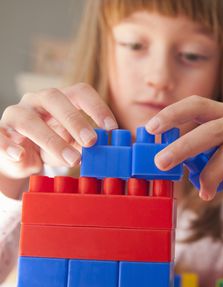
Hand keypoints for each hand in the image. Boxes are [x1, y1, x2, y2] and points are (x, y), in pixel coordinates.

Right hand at [0, 83, 117, 178]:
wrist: (19, 156)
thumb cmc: (52, 143)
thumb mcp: (72, 143)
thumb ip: (86, 143)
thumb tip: (106, 150)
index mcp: (61, 100)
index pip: (80, 92)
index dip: (97, 107)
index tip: (112, 128)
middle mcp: (37, 101)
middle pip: (55, 98)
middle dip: (75, 120)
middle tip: (92, 141)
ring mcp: (16, 114)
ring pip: (29, 120)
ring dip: (52, 140)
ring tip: (72, 159)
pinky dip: (8, 146)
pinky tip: (21, 155)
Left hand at [145, 96, 222, 217]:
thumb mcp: (212, 151)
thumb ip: (193, 151)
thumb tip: (160, 159)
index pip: (197, 105)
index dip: (173, 114)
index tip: (151, 129)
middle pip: (212, 129)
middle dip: (183, 147)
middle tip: (161, 163)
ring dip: (211, 174)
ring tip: (203, 192)